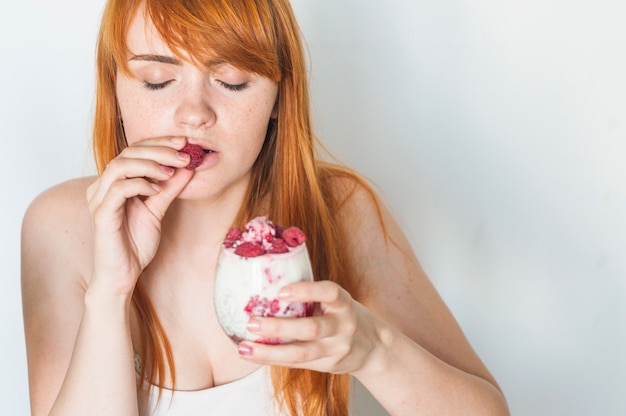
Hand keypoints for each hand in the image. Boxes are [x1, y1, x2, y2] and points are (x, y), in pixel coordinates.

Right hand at [86, 136, 193, 296]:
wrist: (122, 276)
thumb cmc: (135, 244)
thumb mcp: (158, 210)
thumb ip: (169, 189)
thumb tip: (188, 167)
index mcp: (114, 182)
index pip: (134, 151)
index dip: (159, 143)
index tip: (184, 143)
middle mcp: (102, 186)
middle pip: (128, 152)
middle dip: (159, 150)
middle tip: (183, 154)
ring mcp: (99, 199)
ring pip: (120, 166)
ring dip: (150, 164)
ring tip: (171, 171)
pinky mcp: (101, 214)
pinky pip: (119, 189)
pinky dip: (140, 184)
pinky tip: (156, 190)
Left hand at [237, 280, 384, 374]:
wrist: (375, 347)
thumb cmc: (344, 315)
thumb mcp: (337, 301)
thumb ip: (312, 295)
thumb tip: (267, 280)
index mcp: (344, 302)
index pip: (329, 292)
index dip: (306, 291)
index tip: (281, 291)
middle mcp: (343, 326)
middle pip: (311, 329)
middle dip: (279, 327)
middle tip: (251, 321)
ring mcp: (336, 349)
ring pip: (301, 353)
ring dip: (269, 351)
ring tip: (244, 347)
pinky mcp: (328, 366)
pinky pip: (297, 364)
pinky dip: (273, 360)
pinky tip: (254, 355)